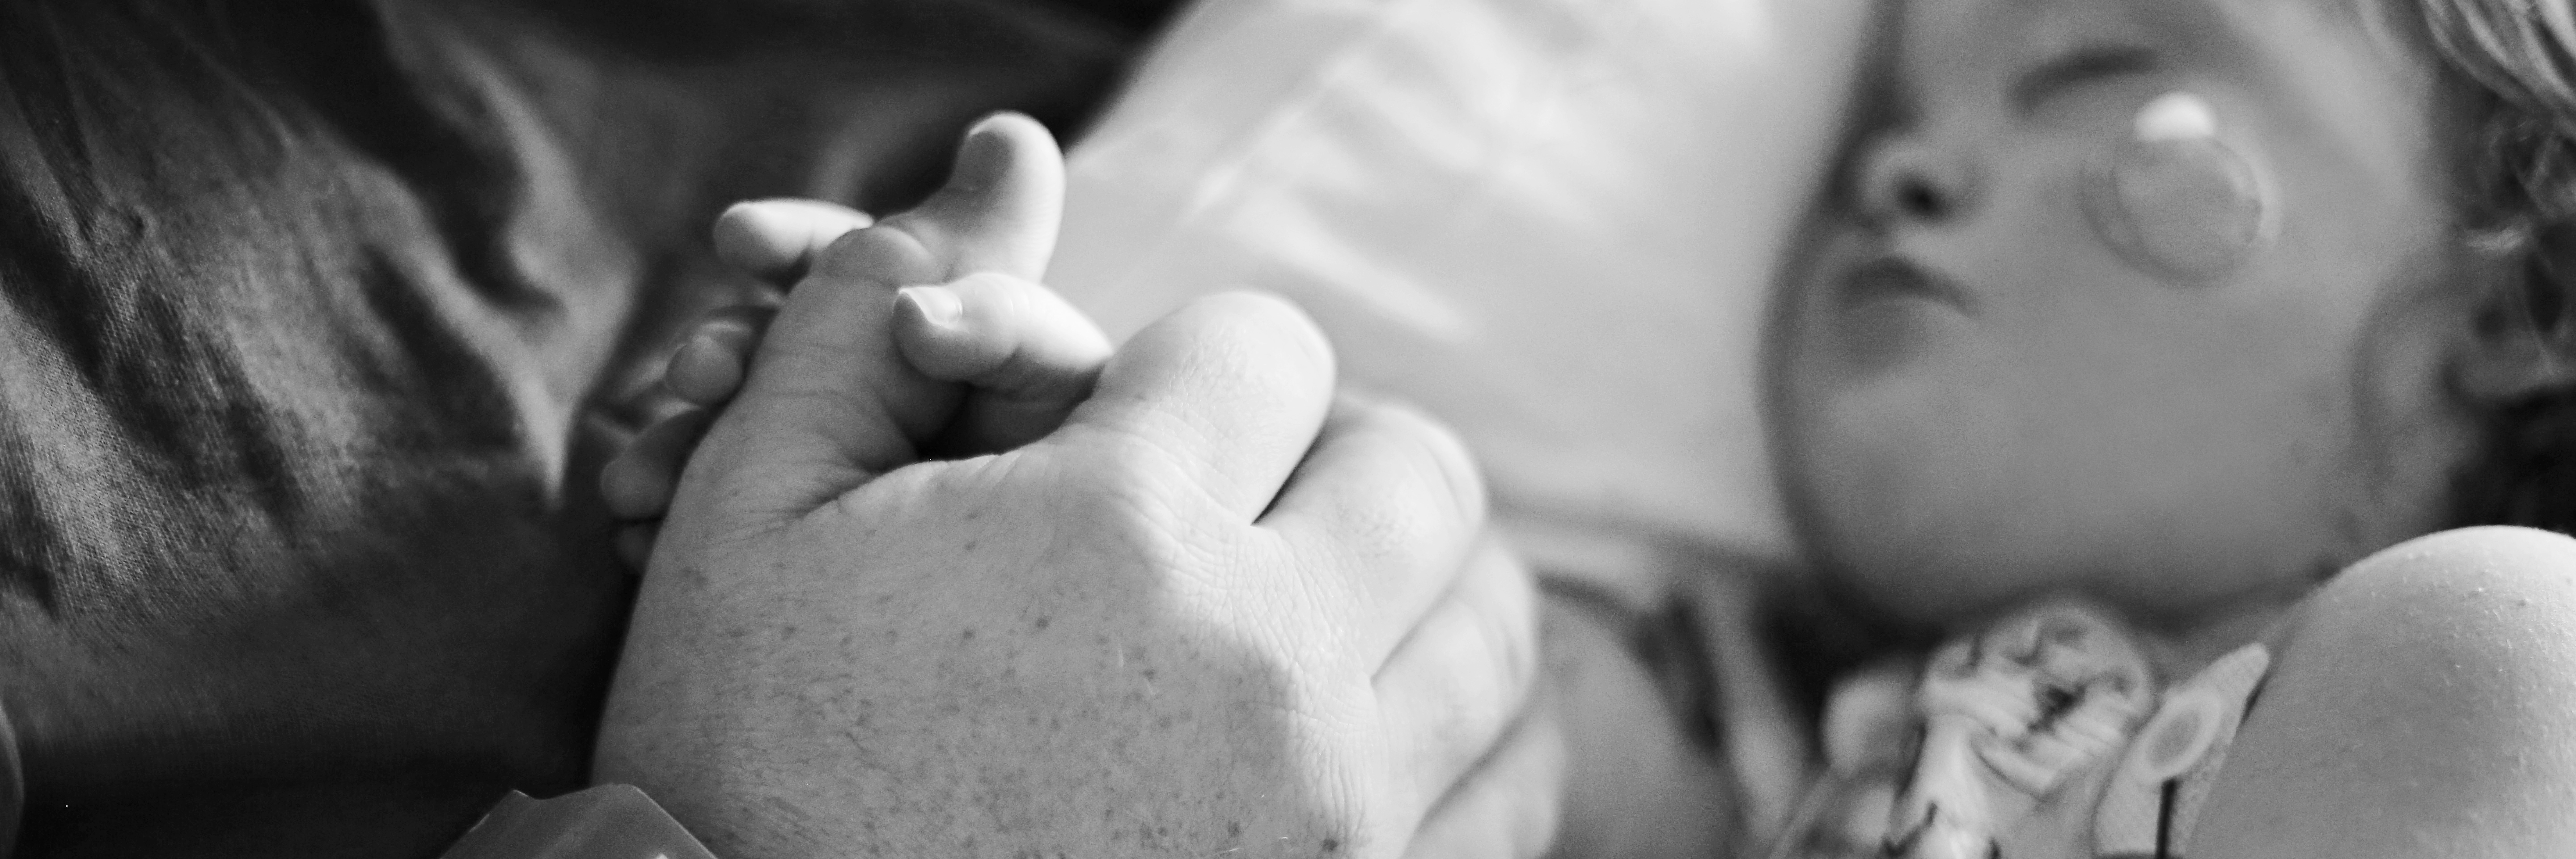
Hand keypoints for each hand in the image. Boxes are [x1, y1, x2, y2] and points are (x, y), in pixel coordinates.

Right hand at [594, 136, 1552, 858]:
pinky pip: (1508, 792)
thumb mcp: (751, 514)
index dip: (1194, 369)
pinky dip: (1472, 738)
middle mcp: (1264, 666)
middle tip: (1239, 510)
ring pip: (1489, 629)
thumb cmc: (741, 762)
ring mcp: (1332, 809)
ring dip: (1414, 590)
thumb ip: (875, 323)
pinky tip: (1383, 727)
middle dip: (1327, 461)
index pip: (1266, 350)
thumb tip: (1004, 164)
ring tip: (1317, 612)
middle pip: (1415, 475)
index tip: (1136, 433)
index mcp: (1121, 531)